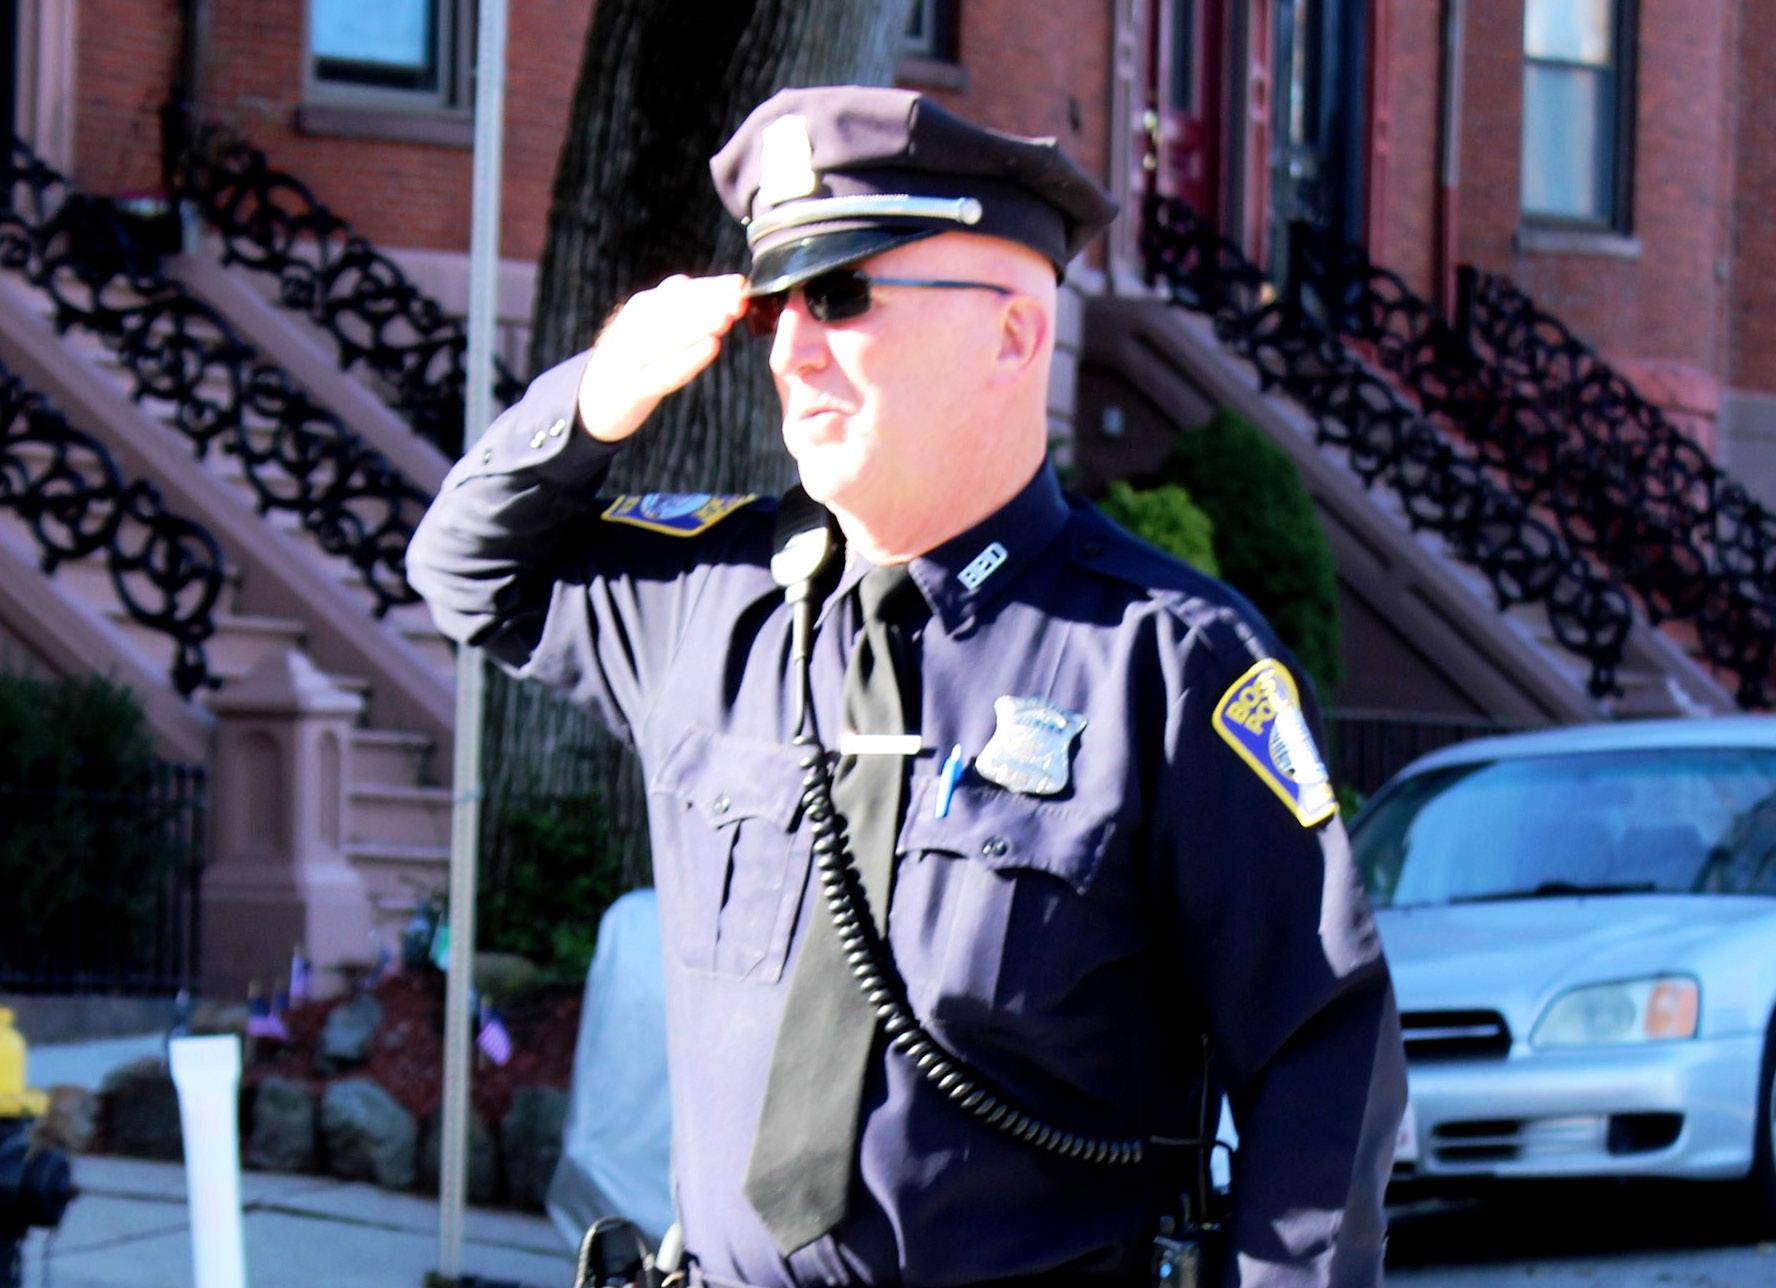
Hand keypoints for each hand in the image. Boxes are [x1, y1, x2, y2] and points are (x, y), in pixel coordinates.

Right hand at [576, 274, 749, 441]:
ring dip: (699, 324)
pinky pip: (665, 372)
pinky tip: (712, 347)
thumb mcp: (649, 331)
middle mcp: (633, 327)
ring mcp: (630, 358)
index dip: (710, 287)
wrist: (591, 402)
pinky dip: (690, 358)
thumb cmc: (632, 364)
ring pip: (669, 336)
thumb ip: (674, 313)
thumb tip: (705, 291)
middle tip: (739, 298)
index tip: (740, 283)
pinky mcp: (634, 388)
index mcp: (640, 311)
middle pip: (675, 310)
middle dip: (710, 302)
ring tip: (727, 318)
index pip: (678, 293)